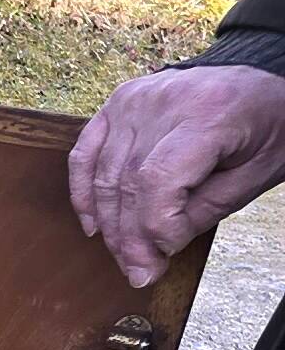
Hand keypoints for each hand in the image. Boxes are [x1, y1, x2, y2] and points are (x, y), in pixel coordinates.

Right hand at [71, 62, 284, 287]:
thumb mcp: (256, 172)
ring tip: (124, 255)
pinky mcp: (118, 102)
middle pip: (127, 182)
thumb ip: (207, 208)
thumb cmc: (267, 123)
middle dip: (130, 237)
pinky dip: (83, 191)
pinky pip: (85, 153)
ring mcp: (135, 101)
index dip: (154, 227)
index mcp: (208, 115)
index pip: (156, 181)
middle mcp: (163, 103)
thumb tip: (158, 247)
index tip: (164, 256)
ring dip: (109, 224)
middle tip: (140, 272)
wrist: (262, 77)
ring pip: (104, 175)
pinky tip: (93, 223)